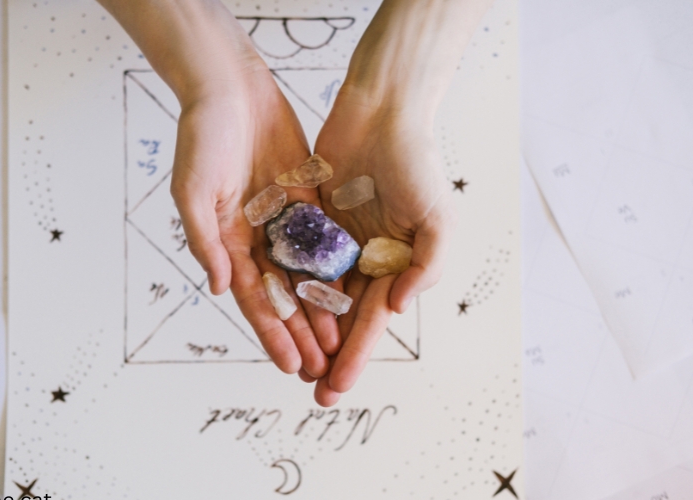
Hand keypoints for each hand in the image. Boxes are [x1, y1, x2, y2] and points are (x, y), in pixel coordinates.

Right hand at [170, 55, 340, 378]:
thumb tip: (219, 287)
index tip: (289, 365)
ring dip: (320, 307)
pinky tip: (352, 290)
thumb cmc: (202, 137)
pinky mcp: (304, 197)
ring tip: (339, 341)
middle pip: (281, 294)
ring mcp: (282, 218)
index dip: (271, 333)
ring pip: (306, 273)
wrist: (228, 87)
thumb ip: (206, 240)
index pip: (252, 298)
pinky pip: (322, 238)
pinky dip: (334, 265)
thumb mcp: (194, 190)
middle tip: (321, 366)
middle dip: (299, 332)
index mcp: (226, 240)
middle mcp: (255, 236)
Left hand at [310, 89, 455, 405]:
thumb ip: (427, 267)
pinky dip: (285, 283)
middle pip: (342, 318)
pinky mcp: (312, 218)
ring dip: (305, 329)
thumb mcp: (437, 219)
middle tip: (311, 391)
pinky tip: (272, 309)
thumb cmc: (418, 163)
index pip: (371, 322)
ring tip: (290, 362)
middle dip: (329, 356)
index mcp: (396, 265)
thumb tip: (397, 307)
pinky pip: (296, 257)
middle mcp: (366, 259)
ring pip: (316, 294)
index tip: (336, 388)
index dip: (355, 358)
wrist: (383, 113)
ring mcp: (337, 241)